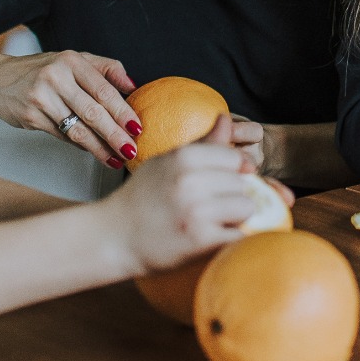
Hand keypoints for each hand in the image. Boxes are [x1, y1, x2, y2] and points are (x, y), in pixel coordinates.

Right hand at [0, 49, 140, 166]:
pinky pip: (62, 135)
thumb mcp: (72, 60)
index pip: (103, 89)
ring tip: (116, 159)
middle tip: (132, 150)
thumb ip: (105, 69)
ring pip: (77, 129)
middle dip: (115, 134)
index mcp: (71, 61)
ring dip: (99, 148)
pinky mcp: (30, 117)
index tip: (137, 126)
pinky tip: (94, 152)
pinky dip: (80, 145)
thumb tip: (133, 85)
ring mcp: (41, 98)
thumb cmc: (42, 71)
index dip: (122, 110)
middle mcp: (56, 77)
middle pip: (93, 112)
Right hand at [104, 117, 289, 274]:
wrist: (113, 238)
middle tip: (211, 205)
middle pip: (242, 183)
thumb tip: (226, 119)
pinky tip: (211, 237)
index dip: (231, 172)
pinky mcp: (201, 241)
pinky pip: (239, 234)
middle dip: (232, 195)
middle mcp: (190, 182)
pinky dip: (230, 237)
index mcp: (183, 158)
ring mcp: (196, 212)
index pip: (234, 159)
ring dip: (235, 217)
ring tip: (213, 221)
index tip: (222, 183)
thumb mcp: (166, 162)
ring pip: (246, 208)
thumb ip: (202, 143)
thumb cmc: (141, 198)